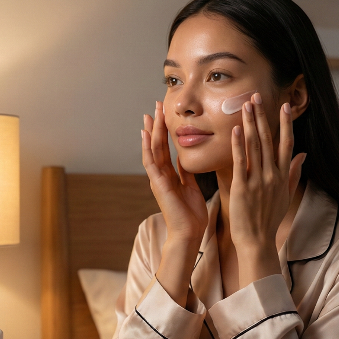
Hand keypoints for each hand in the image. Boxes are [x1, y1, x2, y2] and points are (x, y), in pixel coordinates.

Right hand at [142, 100, 208, 245]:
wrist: (189, 233)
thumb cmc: (192, 215)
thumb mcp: (192, 187)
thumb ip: (186, 173)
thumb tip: (184, 158)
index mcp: (170, 175)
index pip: (166, 148)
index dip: (165, 131)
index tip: (166, 114)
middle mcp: (161, 175)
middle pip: (157, 145)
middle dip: (157, 125)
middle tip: (156, 105)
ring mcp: (157, 179)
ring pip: (152, 150)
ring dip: (151, 131)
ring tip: (150, 113)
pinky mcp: (158, 184)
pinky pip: (151, 162)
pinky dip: (147, 148)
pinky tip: (146, 134)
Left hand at [228, 94, 305, 255]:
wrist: (257, 241)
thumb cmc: (269, 220)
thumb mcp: (285, 195)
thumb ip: (293, 173)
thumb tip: (303, 155)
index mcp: (282, 175)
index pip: (286, 143)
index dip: (285, 124)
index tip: (284, 106)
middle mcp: (272, 175)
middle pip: (268, 140)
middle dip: (262, 117)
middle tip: (256, 96)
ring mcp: (258, 181)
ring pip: (254, 147)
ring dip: (250, 125)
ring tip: (246, 106)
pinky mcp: (242, 188)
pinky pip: (241, 163)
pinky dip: (238, 146)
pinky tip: (235, 131)